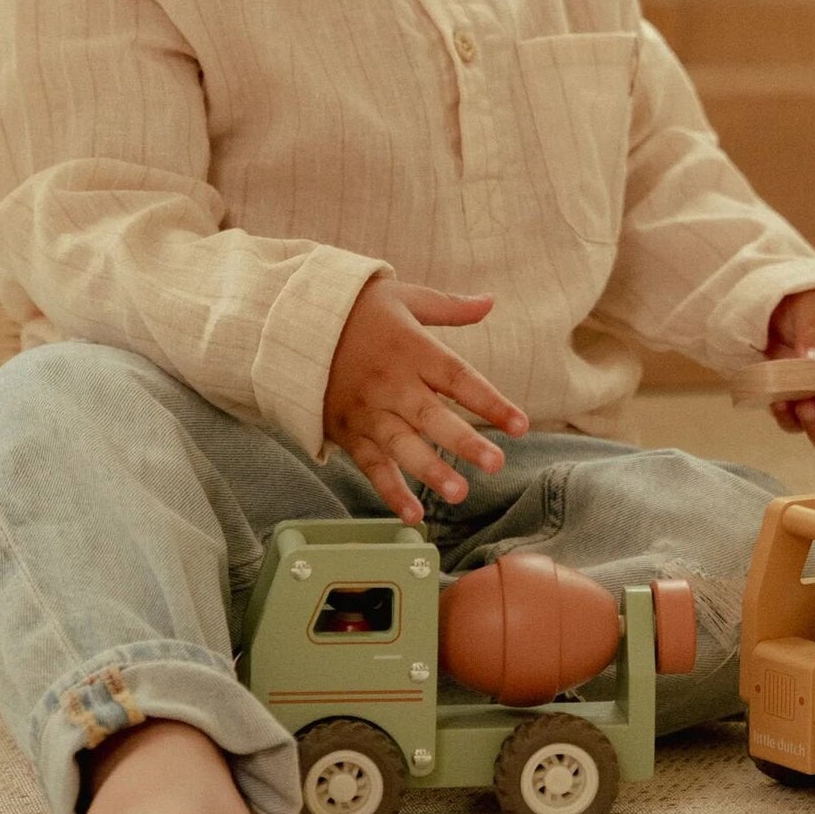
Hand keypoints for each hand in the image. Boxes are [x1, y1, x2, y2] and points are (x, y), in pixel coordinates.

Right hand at [323, 277, 527, 523]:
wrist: (292, 323)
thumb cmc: (357, 310)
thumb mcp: (404, 298)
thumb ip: (449, 308)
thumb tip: (490, 301)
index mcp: (412, 350)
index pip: (459, 378)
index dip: (491, 402)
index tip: (522, 425)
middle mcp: (391, 384)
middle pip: (431, 416)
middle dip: (463, 442)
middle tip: (496, 463)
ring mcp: (367, 411)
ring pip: (401, 445)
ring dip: (429, 471)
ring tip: (458, 493)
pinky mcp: (346, 431)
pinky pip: (370, 465)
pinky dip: (390, 491)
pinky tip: (413, 515)